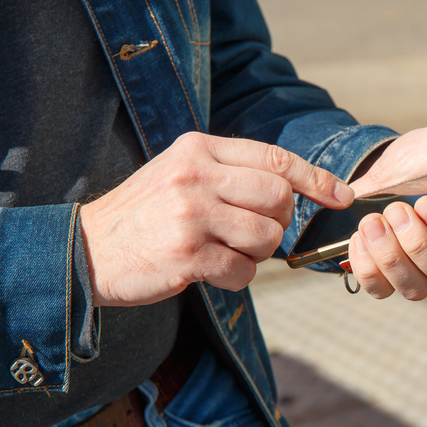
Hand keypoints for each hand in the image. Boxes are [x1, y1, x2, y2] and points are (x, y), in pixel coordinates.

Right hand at [80, 132, 353, 306]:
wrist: (84, 250)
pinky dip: (236, 278)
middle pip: (279, 199)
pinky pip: (244, 271)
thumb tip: (295, 188)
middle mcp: (196, 176)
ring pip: (267, 237)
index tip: (342, 197)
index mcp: (198, 148)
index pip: (275, 158)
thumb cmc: (146, 214)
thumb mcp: (181, 173)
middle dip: (278, 223)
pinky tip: (210, 272)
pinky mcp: (187, 255)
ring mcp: (191, 215)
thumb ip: (230, 172)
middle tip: (250, 234)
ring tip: (224, 252)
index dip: (316, 179)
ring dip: (257, 254)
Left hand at [347, 111, 426, 299]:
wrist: (384, 167)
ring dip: (390, 256)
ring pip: (415, 287)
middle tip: (395, 208)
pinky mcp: (389, 277)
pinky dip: (367, 267)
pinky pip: (380, 289)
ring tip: (372, 221)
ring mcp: (422, 272)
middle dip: (415, 243)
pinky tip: (360, 237)